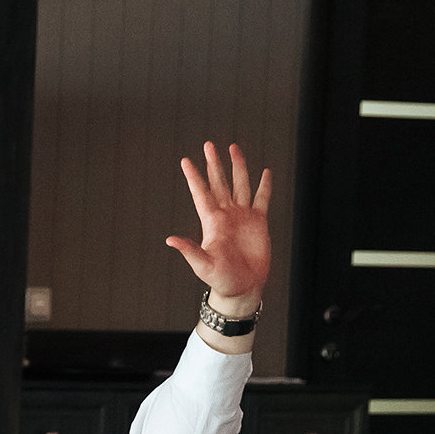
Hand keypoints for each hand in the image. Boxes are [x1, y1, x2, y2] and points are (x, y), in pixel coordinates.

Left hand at [165, 141, 271, 312]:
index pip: (201, 193)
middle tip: (208, 145)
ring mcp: (243, 216)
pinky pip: (261, 198)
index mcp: (212, 222)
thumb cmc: (220, 280)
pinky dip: (263, 185)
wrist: (242, 288)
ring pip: (240, 184)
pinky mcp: (259, 222)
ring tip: (233, 148)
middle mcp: (226, 215)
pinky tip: (264, 172)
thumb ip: (189, 250)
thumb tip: (170, 240)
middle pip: (219, 182)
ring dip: (237, 166)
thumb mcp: (203, 265)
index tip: (186, 161)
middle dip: (214, 164)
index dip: (194, 177)